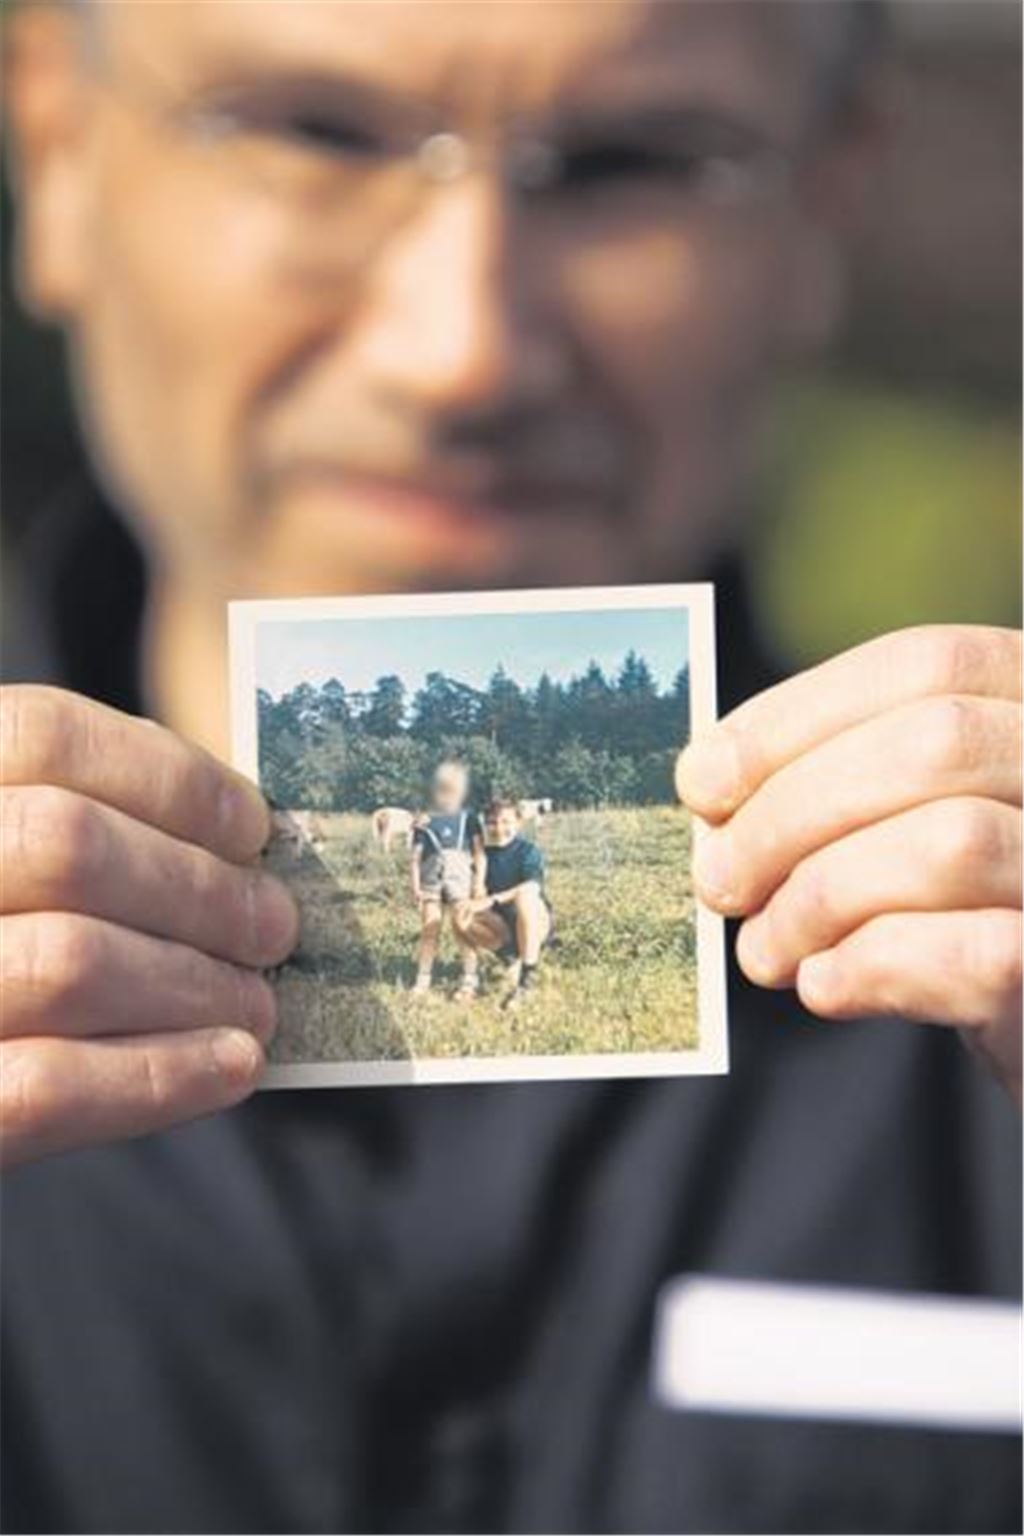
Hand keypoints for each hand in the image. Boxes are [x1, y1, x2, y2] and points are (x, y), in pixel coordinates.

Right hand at [1, 686, 299, 1168]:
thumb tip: (234, 843)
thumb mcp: (0, 853)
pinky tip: (232, 1068)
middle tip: (275, 926)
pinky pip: (46, 1088)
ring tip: (259, 1003)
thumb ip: (67, 828)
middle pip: (68, 845)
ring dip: (194, 984)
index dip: (168, 777)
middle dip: (198, 888)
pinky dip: (160, 1077)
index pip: (44, 734)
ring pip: (68, 963)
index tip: (253, 825)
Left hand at [676, 627, 1021, 1102]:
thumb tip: (710, 777)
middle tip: (717, 880)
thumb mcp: (917, 814)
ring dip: (819, 899)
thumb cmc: (968, 907)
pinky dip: (872, 967)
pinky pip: (976, 957)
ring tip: (764, 950)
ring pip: (951, 843)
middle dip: (791, 813)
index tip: (702, 783)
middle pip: (933, 743)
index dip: (793, 719)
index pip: (923, 665)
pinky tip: (822, 986)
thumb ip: (845, 778)